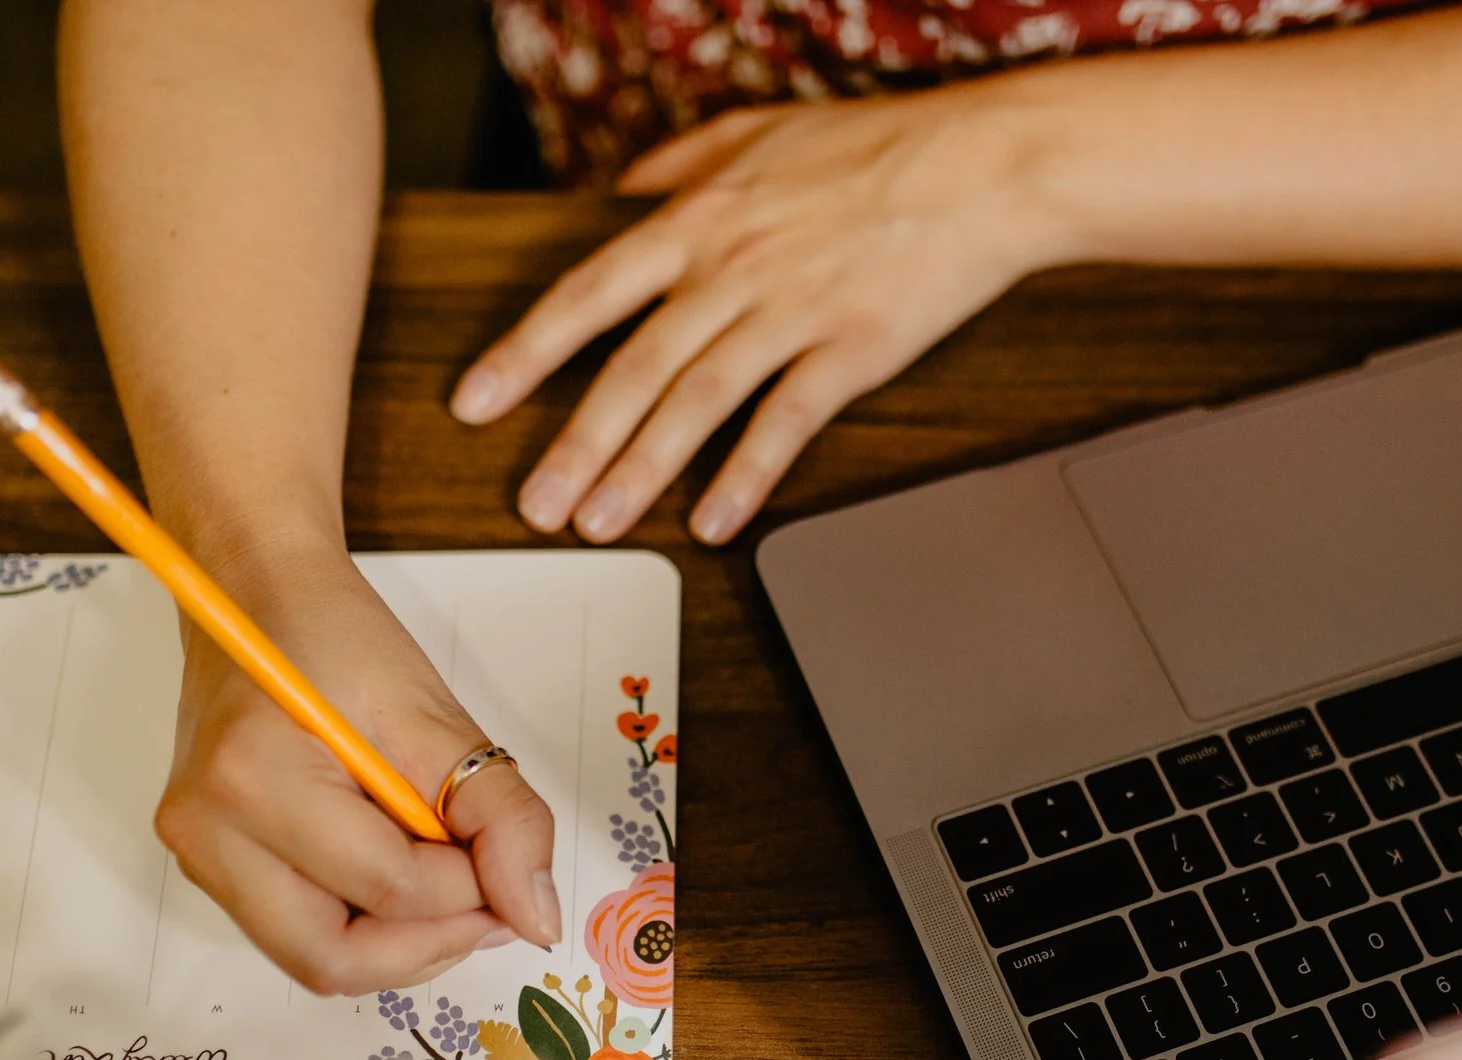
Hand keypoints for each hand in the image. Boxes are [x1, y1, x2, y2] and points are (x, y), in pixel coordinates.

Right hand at [154, 544, 559, 994]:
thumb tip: (537, 919)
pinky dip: (363, 924)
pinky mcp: (209, 863)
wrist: (257, 595)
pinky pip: (297, 934)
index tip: (502, 854)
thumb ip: (502, 818)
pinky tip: (398, 873)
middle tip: (484, 897)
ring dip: (398, 941)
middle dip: (429, 942)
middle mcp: (207, 832)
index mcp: (255, 778)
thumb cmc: (336, 638)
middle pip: (334, 960)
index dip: (470, 890)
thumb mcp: (438, 717)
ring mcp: (199, 855)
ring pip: (316, 961)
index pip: (390, 888)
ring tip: (442, 877)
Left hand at [450, 86, 1056, 545]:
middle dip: (573, 444)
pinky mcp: (850, 350)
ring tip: (598, 524)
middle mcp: (731, 268)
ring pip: (694, 403)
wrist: (984, 165)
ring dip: (639, 471)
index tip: (477, 403)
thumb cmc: (874, 148)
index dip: (525, 354)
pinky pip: (784, 423)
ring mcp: (790, 311)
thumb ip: (677, 167)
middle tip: (534, 505)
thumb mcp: (755, 133)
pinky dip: (744, 477)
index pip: (588, 295)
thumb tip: (614, 194)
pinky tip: (712, 522)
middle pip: (632, 369)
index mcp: (698, 219)